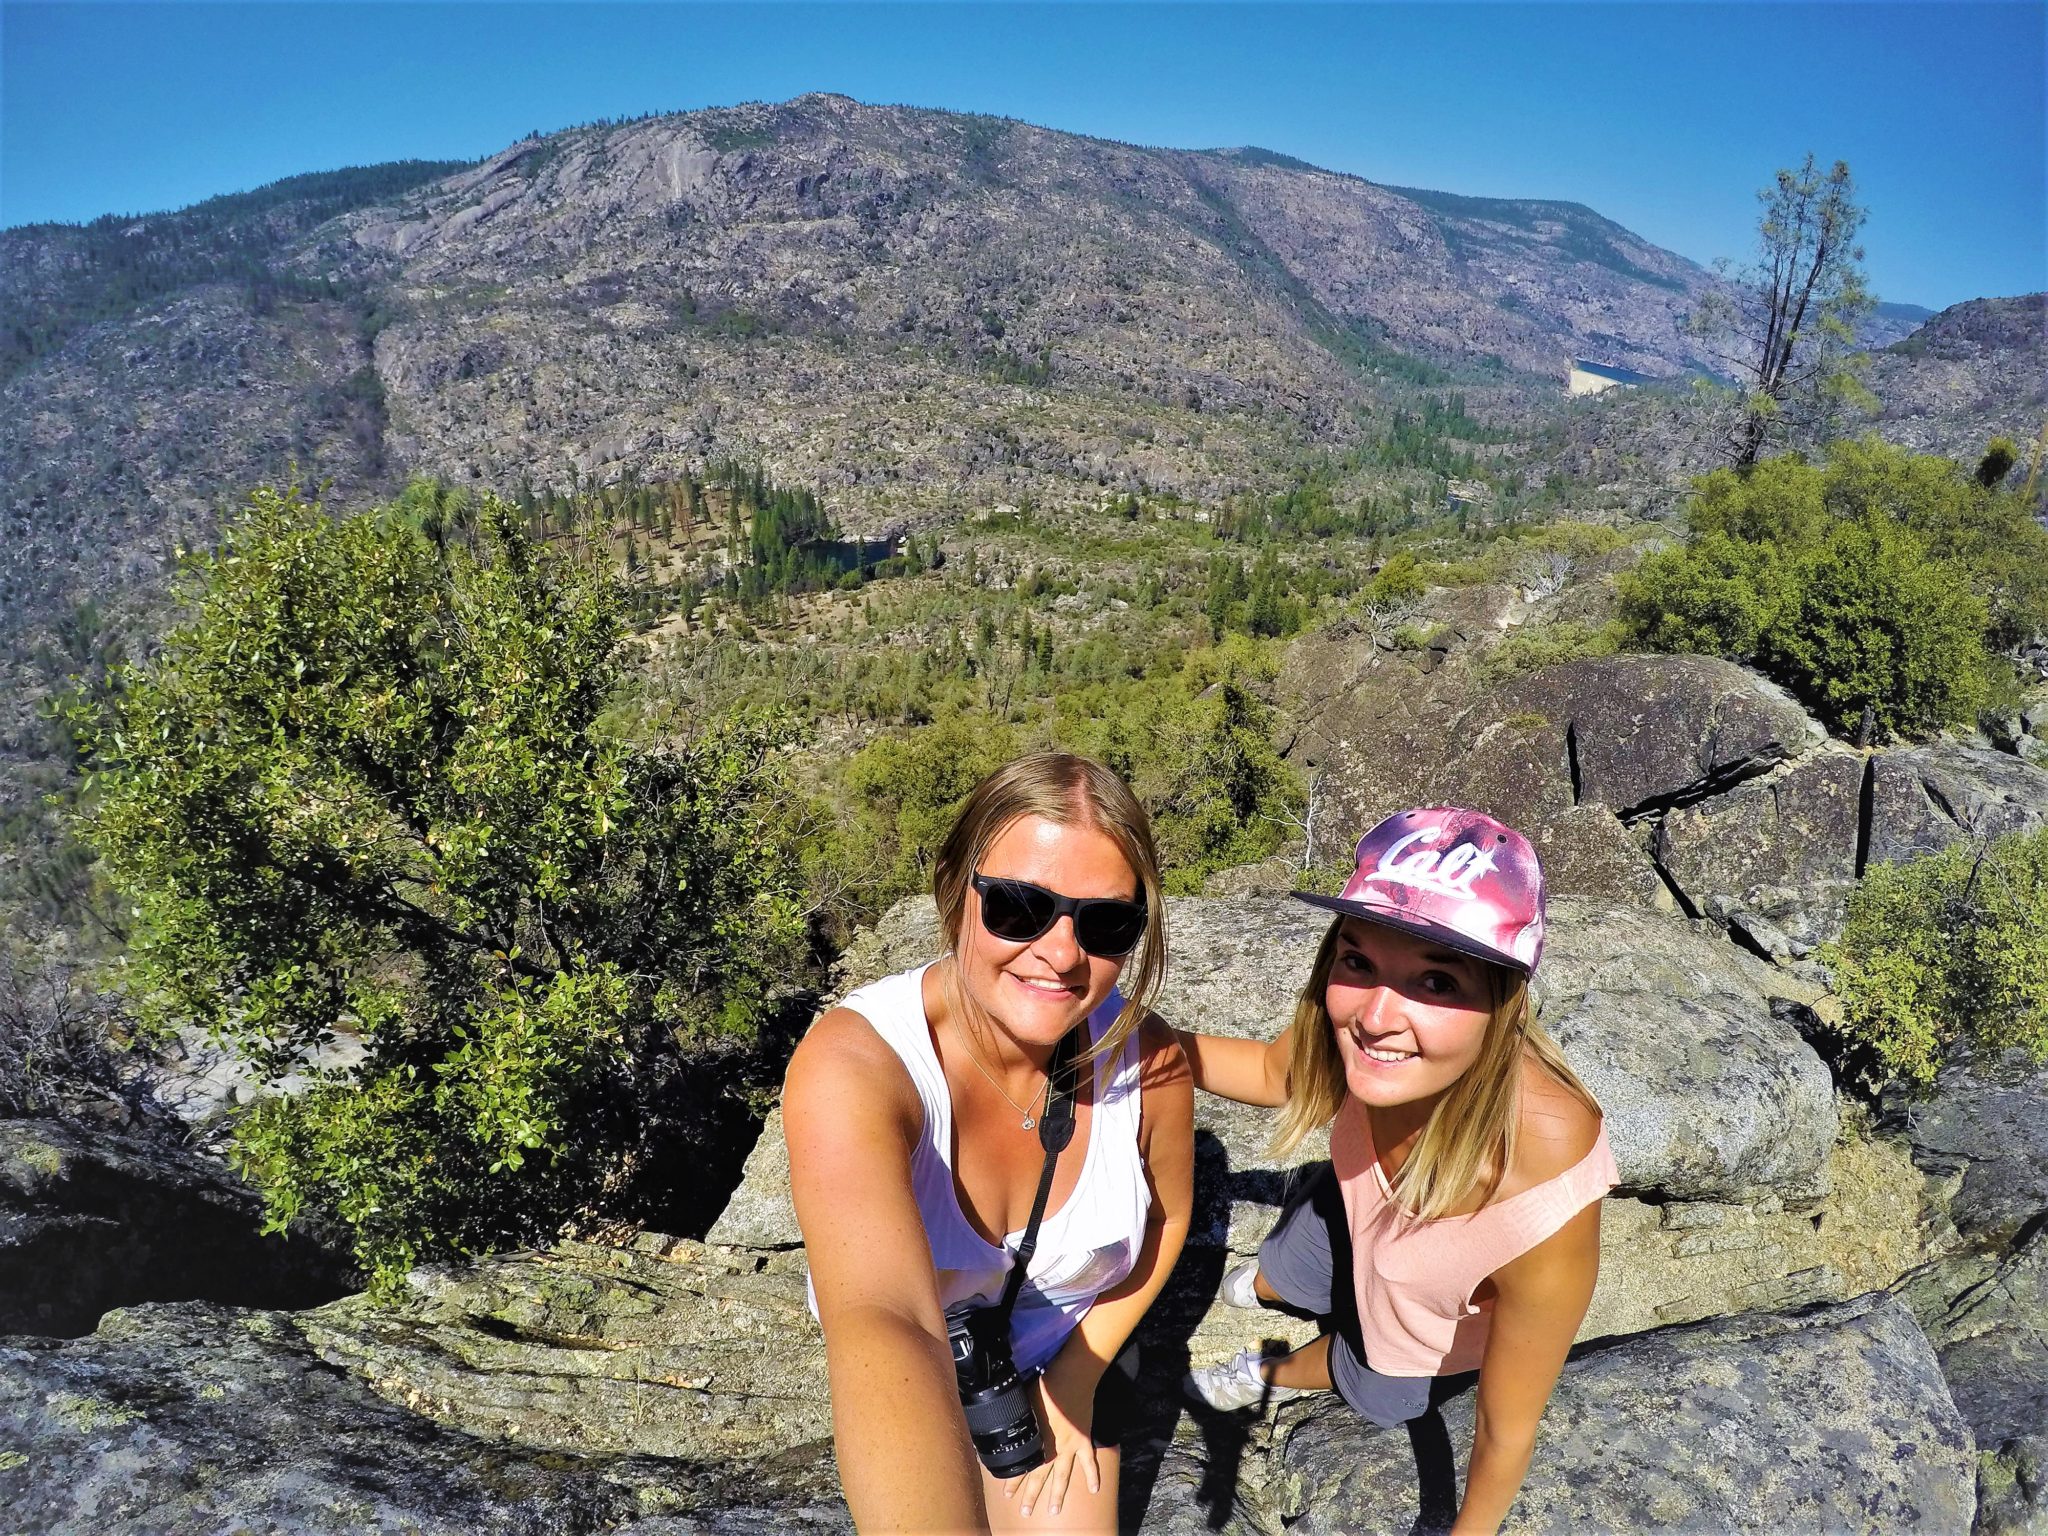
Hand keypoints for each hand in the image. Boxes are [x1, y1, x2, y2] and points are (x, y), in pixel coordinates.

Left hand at [1004, 1363, 1099, 1518]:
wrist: (1070, 1379)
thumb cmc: (1045, 1388)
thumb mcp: (1023, 1404)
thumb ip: (1018, 1422)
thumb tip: (1003, 1427)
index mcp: (1037, 1440)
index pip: (1023, 1466)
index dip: (1014, 1479)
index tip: (1006, 1493)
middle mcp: (1053, 1448)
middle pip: (1040, 1476)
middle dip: (1031, 1495)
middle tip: (1024, 1512)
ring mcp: (1070, 1447)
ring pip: (1063, 1476)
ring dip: (1058, 1494)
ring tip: (1054, 1510)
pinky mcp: (1084, 1441)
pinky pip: (1089, 1462)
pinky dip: (1093, 1476)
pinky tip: (1094, 1490)